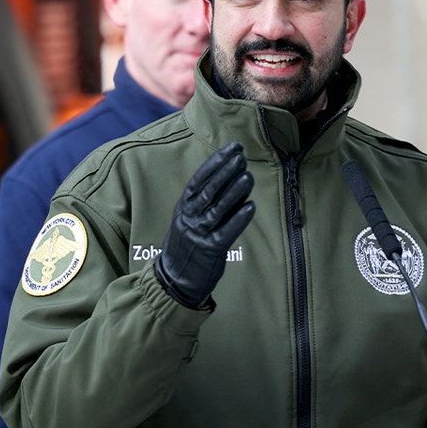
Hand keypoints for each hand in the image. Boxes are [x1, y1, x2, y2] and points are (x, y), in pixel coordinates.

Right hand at [154, 142, 254, 307]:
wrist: (175, 278)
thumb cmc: (187, 244)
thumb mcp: (188, 218)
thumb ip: (205, 201)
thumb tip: (234, 179)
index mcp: (183, 207)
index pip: (199, 179)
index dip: (216, 162)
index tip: (232, 149)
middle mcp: (188, 218)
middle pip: (208, 191)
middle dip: (225, 171)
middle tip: (241, 157)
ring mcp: (198, 234)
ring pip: (217, 209)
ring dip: (234, 192)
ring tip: (248, 177)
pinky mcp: (209, 250)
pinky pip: (226, 232)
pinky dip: (239, 219)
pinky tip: (250, 207)